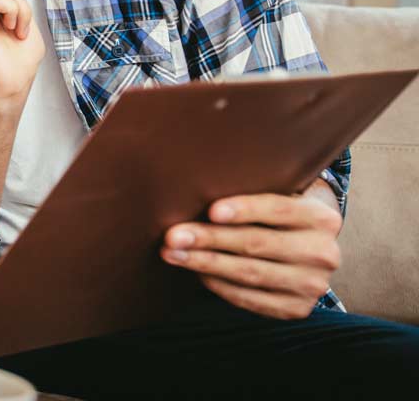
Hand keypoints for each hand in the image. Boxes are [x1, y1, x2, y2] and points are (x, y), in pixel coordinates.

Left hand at [161, 192, 342, 318]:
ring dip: (205, 264)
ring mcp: (312, 284)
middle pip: (258, 243)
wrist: (309, 248)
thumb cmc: (276, 213)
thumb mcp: (279, 194)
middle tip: (172, 236)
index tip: (211, 211)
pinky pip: (250, 299)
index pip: (279, 209)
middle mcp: (323, 253)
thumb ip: (253, 188)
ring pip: (250, 273)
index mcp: (321, 217)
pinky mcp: (297, 308)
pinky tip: (195, 273)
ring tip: (171, 254)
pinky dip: (219, 285)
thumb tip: (196, 186)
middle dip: (210, 239)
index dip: (244, 210)